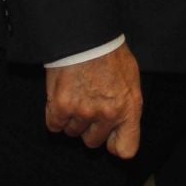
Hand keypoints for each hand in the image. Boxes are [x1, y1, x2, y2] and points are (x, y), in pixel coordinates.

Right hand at [45, 43, 143, 158]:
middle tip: (87, 105)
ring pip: (72, 132)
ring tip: (75, 95)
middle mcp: (107, 115)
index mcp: (129, 109)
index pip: (125, 150)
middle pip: (93, 142)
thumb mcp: (131, 80)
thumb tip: (121, 123)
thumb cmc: (110, 53)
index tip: (109, 137)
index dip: (114, 144)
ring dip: (72, 119)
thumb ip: (127, 106)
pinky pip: (54, 125)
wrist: (87, 35)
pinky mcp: (61, 107)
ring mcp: (83, 112)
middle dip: (89, 127)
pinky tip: (61, 97)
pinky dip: (55, 115)